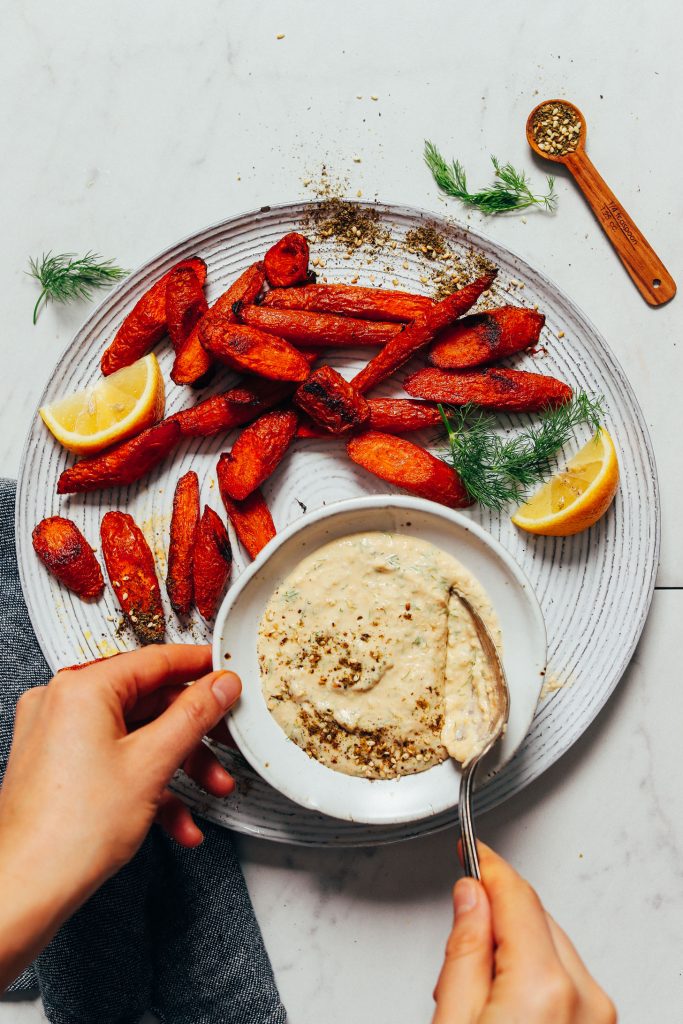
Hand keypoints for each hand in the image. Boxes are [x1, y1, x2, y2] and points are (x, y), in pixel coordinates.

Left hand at [0, 645, 240, 988]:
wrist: (26, 891)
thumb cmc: (70, 832)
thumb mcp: (153, 763)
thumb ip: (194, 716)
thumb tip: (219, 686)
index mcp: (82, 688)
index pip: (155, 661)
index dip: (200, 666)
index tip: (227, 673)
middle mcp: (63, 703)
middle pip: (149, 702)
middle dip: (194, 734)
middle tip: (226, 741)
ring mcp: (57, 735)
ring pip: (136, 736)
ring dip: (178, 765)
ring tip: (209, 791)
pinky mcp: (59, 766)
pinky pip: (115, 761)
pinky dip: (148, 785)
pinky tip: (176, 820)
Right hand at [433, 844, 615, 1023]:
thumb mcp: (455, 1023)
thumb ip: (464, 954)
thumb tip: (471, 897)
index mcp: (545, 987)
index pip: (517, 896)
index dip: (488, 867)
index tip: (472, 850)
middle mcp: (585, 999)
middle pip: (535, 919)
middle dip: (496, 919)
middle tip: (458, 950)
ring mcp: (598, 1017)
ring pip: (552, 948)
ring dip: (517, 950)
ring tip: (481, 997)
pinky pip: (568, 981)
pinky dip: (538, 981)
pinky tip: (508, 1009)